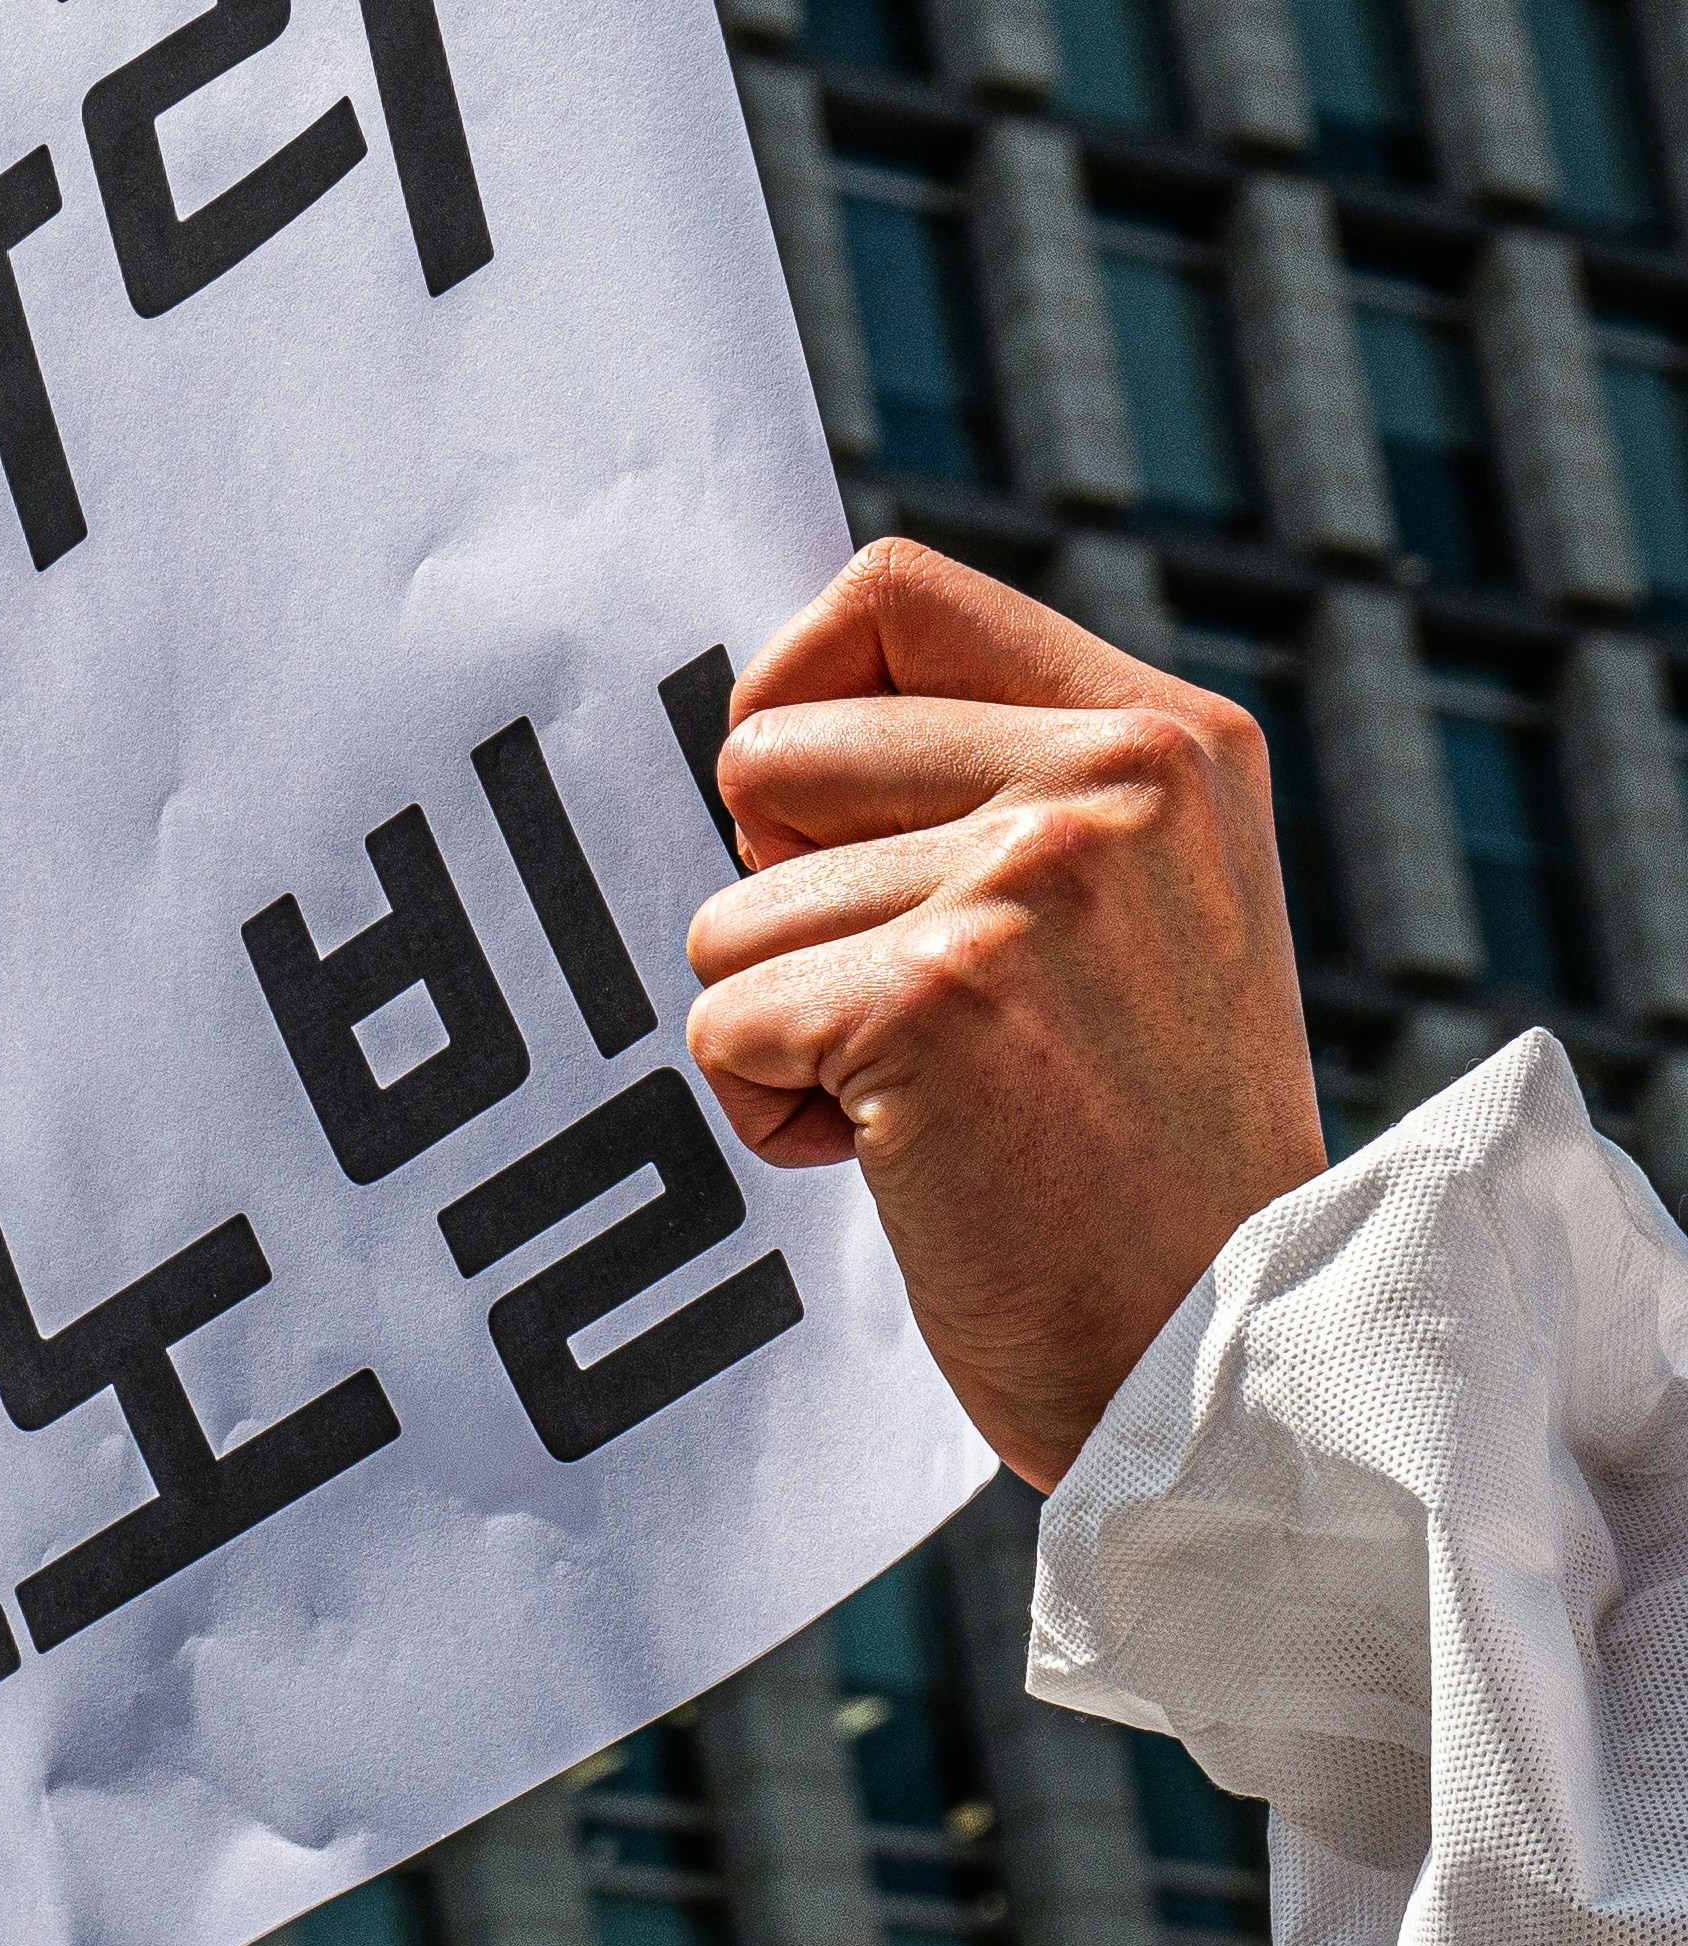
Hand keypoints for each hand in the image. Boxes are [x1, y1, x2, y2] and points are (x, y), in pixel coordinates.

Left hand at [682, 540, 1326, 1488]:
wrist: (1222, 1355)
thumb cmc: (1133, 1140)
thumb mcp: (1129, 905)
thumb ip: (988, 780)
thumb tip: (756, 718)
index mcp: (1170, 736)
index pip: (886, 590)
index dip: (797, 701)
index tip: (825, 826)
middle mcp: (1115, 784)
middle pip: (764, 753)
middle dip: (784, 898)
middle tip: (921, 1007)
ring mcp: (1030, 885)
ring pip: (730, 913)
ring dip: (790, 1026)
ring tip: (944, 1101)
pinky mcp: (936, 998)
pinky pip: (723, 1023)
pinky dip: (774, 1113)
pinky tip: (913, 1162)